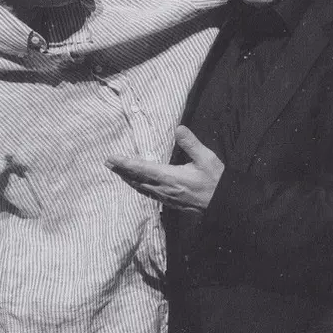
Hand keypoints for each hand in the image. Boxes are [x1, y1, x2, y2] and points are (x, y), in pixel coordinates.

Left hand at [104, 125, 224, 212]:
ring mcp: (167, 198)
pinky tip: (139, 185)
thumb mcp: (206, 158)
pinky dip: (140, 187)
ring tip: (119, 173)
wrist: (224, 204)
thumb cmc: (215, 180)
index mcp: (170, 177)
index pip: (142, 168)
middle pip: (137, 179)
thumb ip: (191, 143)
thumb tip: (178, 128)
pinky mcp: (172, 203)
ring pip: (142, 188)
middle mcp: (165, 189)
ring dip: (129, 180)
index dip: (125, 163)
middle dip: (122, 171)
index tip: (112, 158)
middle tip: (108, 163)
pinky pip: (150, 194)